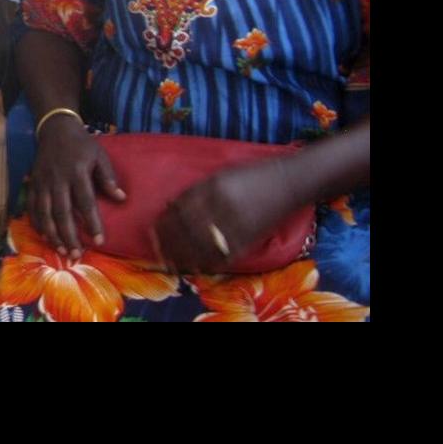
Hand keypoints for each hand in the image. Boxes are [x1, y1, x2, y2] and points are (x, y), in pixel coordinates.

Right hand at [27, 117, 124, 257]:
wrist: (55, 129)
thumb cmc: (81, 145)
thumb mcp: (100, 156)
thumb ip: (108, 178)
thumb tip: (121, 199)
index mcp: (77, 172)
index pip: (85, 202)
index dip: (92, 223)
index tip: (99, 241)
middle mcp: (57, 180)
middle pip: (62, 213)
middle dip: (69, 236)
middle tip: (76, 254)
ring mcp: (42, 183)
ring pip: (45, 213)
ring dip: (52, 234)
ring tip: (61, 250)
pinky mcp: (33, 184)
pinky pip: (32, 208)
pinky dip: (37, 224)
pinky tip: (45, 237)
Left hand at [152, 158, 297, 273]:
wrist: (288, 183)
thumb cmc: (251, 176)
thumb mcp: (220, 176)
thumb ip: (196, 191)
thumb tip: (170, 207)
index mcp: (214, 188)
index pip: (181, 209)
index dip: (165, 223)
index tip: (153, 230)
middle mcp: (224, 208)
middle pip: (188, 230)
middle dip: (169, 243)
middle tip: (157, 250)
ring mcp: (238, 226)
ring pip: (203, 247)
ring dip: (183, 257)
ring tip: (170, 263)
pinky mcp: (250, 240)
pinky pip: (225, 256)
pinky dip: (207, 264)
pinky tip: (195, 267)